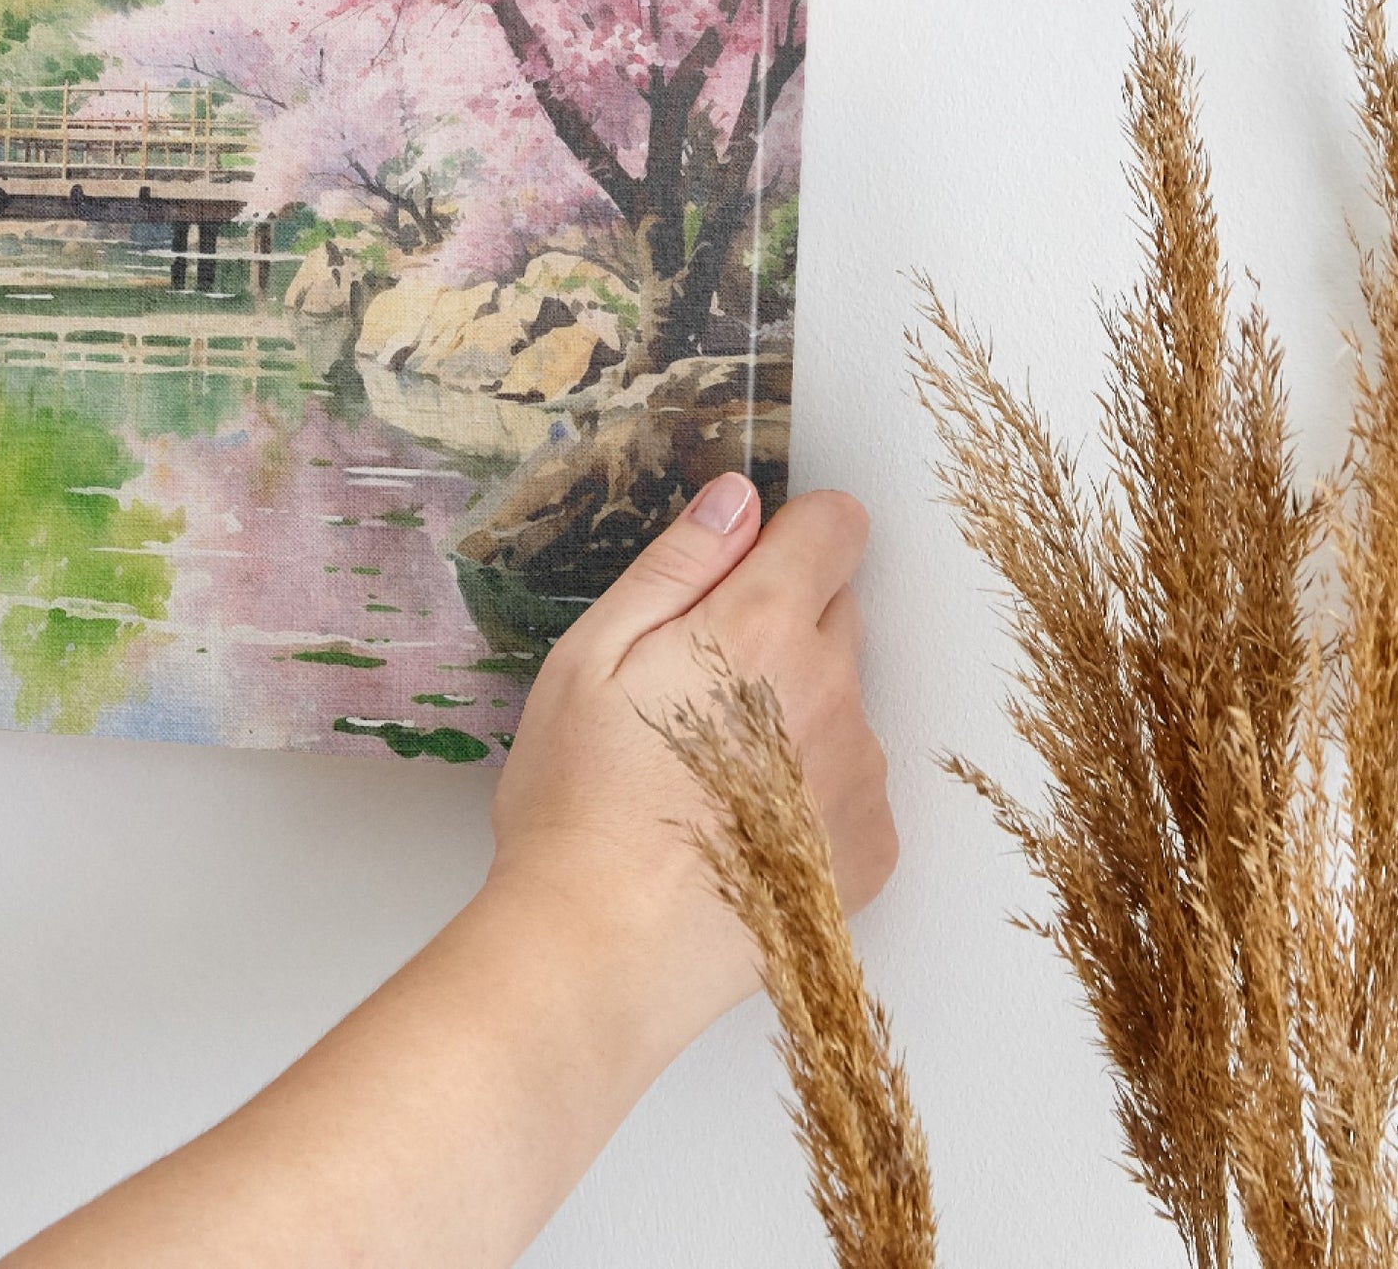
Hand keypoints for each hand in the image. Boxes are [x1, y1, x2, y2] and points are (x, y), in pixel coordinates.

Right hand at [487, 475, 896, 1056]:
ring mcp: (860, 775)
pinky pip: (850, 783)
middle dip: (778, 624)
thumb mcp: (592, 656)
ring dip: (794, 711)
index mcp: (763, 628)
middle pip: (837, 612)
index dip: (788, 533)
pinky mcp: (870, 848)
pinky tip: (738, 825)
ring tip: (705, 771)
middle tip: (692, 685)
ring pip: (841, 700)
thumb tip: (736, 499)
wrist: (604, 951)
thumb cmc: (580, 803)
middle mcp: (834, 692)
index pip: (836, 526)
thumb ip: (677, 565)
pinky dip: (808, 790)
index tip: (742, 568)